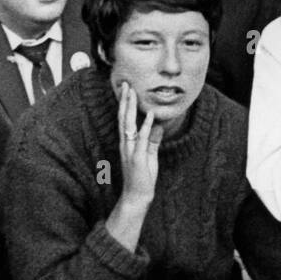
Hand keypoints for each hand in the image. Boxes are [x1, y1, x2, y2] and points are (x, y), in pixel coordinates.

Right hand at [116, 82, 161, 202]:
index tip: (127, 90)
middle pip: (123, 118)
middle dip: (125, 101)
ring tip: (132, 93)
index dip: (126, 104)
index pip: (125, 120)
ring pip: (128, 125)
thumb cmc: (143, 176)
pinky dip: (145, 126)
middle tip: (126, 84)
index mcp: (128, 143)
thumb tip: (157, 125)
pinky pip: (142, 139)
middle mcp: (126, 144)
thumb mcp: (150, 155)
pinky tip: (149, 115)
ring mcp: (130, 150)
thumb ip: (153, 140)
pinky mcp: (137, 157)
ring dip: (131, 108)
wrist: (137, 195)